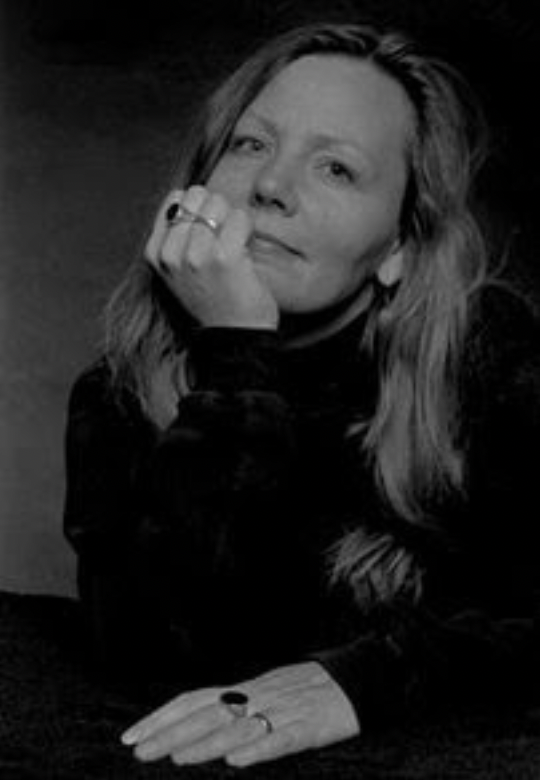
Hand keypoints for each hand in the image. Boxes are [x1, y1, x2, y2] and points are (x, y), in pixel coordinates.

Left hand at [121, 661, 359, 767]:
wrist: (360, 676)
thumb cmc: (310, 688)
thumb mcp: (269, 691)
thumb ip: (238, 705)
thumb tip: (196, 722)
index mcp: (248, 688)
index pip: (197, 698)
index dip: (163, 716)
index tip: (133, 734)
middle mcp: (259, 695)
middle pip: (210, 711)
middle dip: (172, 732)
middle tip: (140, 751)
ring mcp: (285, 709)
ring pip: (240, 725)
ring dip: (206, 743)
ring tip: (177, 757)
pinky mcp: (312, 726)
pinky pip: (284, 738)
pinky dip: (260, 749)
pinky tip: (239, 762)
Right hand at [145, 185, 278, 329]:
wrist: (235, 336)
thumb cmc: (214, 299)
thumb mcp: (180, 270)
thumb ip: (177, 236)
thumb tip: (191, 194)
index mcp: (156, 254)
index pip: (175, 200)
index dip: (198, 209)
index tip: (207, 233)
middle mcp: (171, 254)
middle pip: (197, 195)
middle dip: (216, 209)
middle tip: (224, 238)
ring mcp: (196, 255)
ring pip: (219, 203)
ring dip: (233, 219)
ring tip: (235, 246)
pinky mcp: (224, 258)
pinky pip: (240, 217)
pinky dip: (248, 228)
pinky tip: (246, 249)